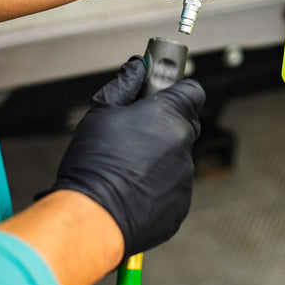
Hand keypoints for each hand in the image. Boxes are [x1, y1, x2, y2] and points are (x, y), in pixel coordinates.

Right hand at [48, 57, 204, 256]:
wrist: (92, 217)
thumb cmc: (93, 164)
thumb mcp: (100, 113)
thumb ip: (125, 85)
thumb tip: (137, 67)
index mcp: (167, 115)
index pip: (192, 90)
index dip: (177, 90)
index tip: (163, 93)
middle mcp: (182, 143)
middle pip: (184, 124)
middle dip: (164, 125)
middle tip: (135, 133)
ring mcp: (185, 175)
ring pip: (177, 157)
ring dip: (160, 158)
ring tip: (127, 168)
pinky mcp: (181, 203)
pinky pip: (173, 186)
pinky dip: (158, 186)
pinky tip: (132, 189)